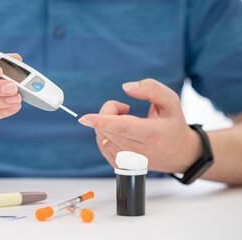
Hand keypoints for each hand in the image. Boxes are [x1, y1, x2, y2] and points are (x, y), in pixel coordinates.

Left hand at [78, 79, 202, 173]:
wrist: (177, 154)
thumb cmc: (172, 125)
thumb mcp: (171, 102)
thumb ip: (151, 89)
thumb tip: (126, 87)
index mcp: (152, 134)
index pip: (123, 127)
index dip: (102, 121)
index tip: (84, 119)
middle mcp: (138, 151)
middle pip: (108, 127)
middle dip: (110, 110)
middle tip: (125, 108)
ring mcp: (127, 161)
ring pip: (101, 135)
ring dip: (107, 121)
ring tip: (125, 120)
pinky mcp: (118, 164)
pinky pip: (101, 142)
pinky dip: (105, 131)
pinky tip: (120, 131)